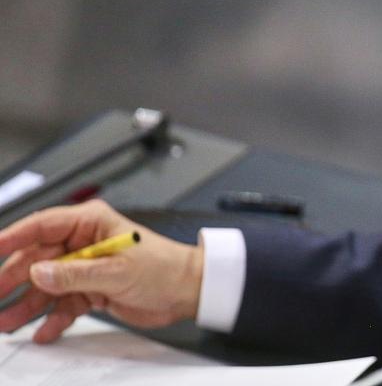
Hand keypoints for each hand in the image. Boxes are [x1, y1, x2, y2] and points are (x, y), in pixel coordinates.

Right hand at [0, 199, 202, 342]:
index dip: (12, 237)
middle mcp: (85, 243)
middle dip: (12, 278)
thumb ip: (75, 273)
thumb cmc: (165, 268)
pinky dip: (52, 318)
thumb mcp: (117, 271)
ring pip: (46, 285)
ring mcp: (86, 267)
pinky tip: (42, 332)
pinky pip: (63, 303)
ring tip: (7, 323)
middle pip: (36, 259)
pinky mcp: (91, 289)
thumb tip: (38, 272)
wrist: (188, 290)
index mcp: (91, 224)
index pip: (42, 226)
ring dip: (27, 304)